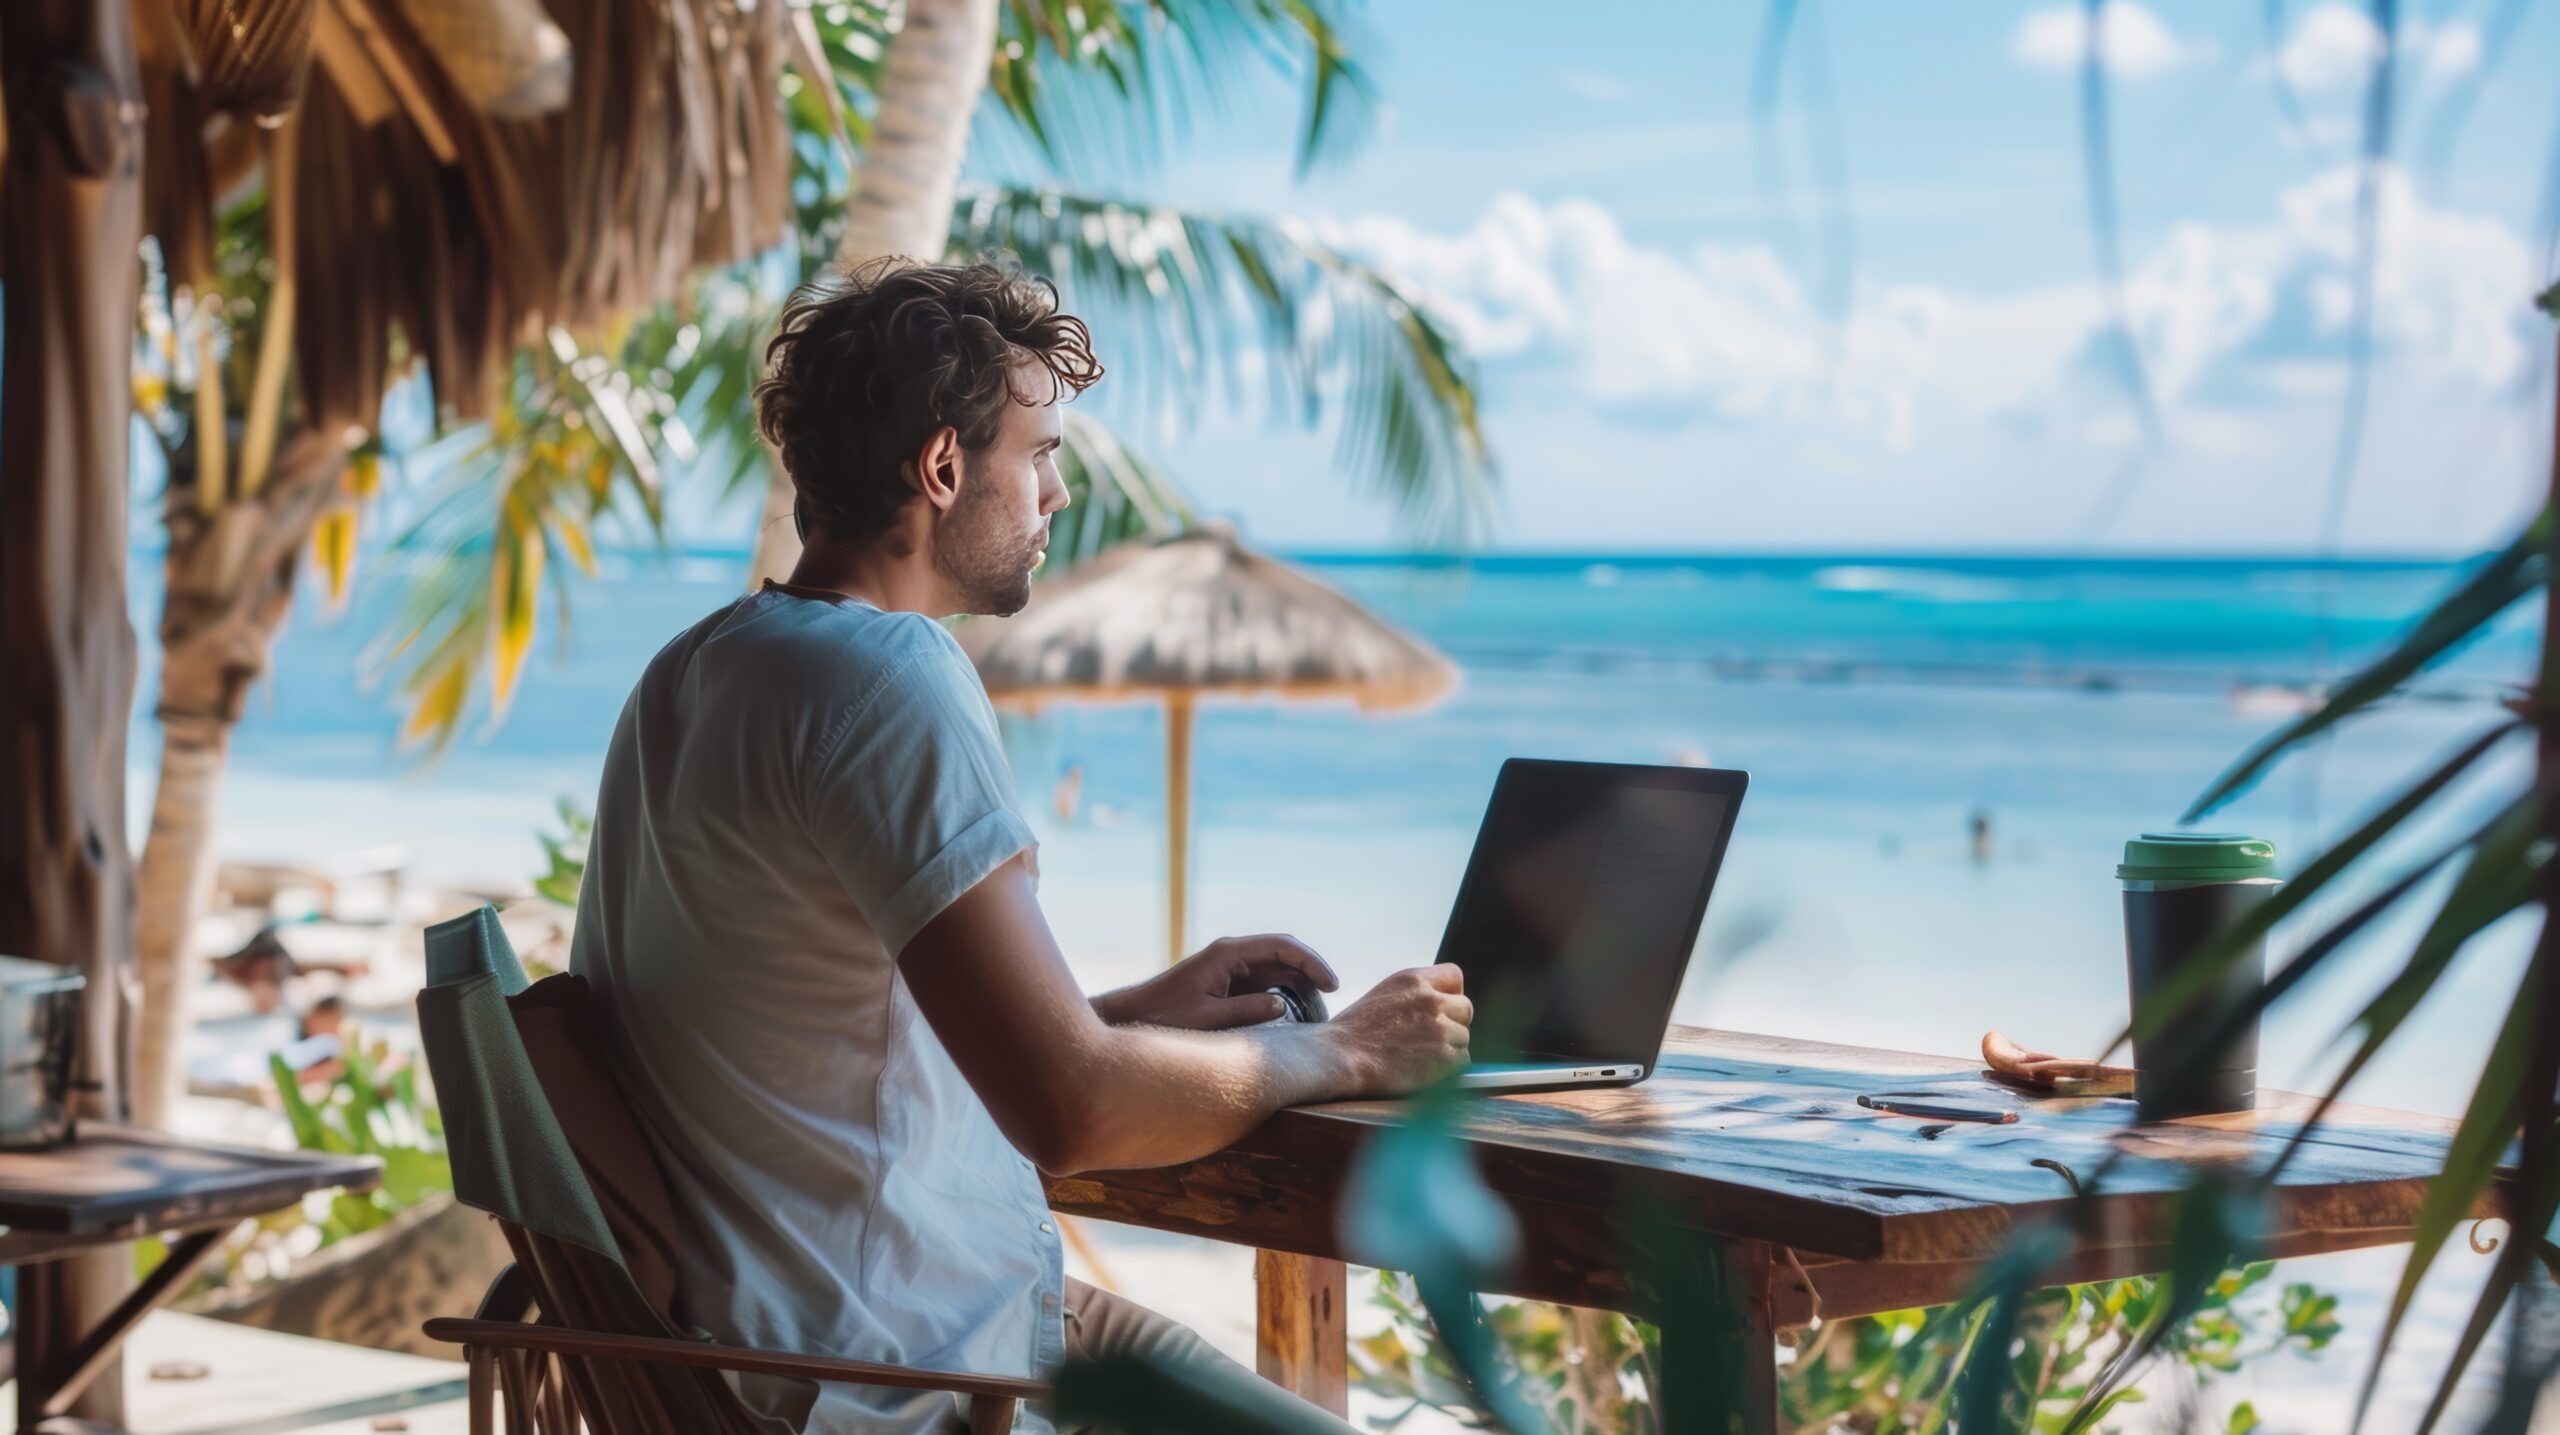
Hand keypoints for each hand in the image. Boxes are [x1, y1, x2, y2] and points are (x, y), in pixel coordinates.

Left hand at [1096, 934, 1339, 1031]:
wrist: (1133, 1017)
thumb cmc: (1164, 1016)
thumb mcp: (1208, 1018)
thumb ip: (1247, 1011)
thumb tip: (1282, 1006)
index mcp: (1228, 953)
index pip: (1282, 946)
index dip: (1312, 962)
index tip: (1332, 984)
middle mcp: (1233, 955)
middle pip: (1284, 954)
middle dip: (1311, 973)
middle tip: (1332, 999)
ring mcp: (1232, 968)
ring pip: (1278, 969)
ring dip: (1300, 986)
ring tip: (1318, 1012)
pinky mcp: (1229, 984)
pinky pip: (1265, 984)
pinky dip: (1285, 995)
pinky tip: (1296, 1015)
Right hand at [1327, 964, 1471, 1095]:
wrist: (1339, 1058)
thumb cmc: (1354, 1032)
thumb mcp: (1385, 994)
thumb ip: (1415, 993)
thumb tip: (1440, 1002)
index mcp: (1414, 979)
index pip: (1455, 976)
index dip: (1450, 994)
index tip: (1440, 1009)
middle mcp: (1432, 999)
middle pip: (1465, 1008)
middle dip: (1452, 1023)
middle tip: (1429, 1038)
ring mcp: (1441, 1028)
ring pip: (1464, 1037)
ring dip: (1449, 1048)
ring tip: (1419, 1055)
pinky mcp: (1445, 1058)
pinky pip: (1462, 1060)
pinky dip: (1448, 1068)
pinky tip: (1423, 1069)